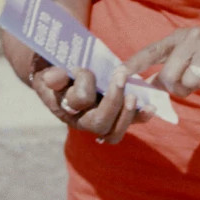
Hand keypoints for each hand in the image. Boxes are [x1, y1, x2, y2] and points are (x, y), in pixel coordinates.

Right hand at [24, 57, 145, 144]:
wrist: (59, 72)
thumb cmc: (54, 68)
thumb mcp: (49, 67)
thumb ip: (54, 74)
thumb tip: (53, 78)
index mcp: (62, 106)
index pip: (78, 101)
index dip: (85, 83)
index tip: (83, 67)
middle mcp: (80, 119)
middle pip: (99, 123)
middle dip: (113, 101)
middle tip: (119, 77)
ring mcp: (98, 120)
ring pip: (114, 131)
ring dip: (127, 114)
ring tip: (133, 96)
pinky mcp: (114, 116)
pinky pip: (127, 123)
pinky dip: (140, 117)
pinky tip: (151, 108)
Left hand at [124, 22, 199, 97]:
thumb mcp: (192, 56)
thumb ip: (171, 68)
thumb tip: (149, 84)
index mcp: (179, 37)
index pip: (151, 51)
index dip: (133, 65)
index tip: (116, 77)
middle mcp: (193, 37)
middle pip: (170, 75)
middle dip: (178, 88)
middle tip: (191, 84)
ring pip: (192, 81)